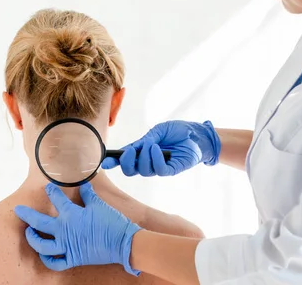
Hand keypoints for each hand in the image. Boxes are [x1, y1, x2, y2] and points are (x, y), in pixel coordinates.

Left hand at [14, 183, 141, 275]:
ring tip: (29, 232)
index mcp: (71, 215)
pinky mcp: (73, 258)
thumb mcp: (98, 205)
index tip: (48, 187)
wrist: (123, 242)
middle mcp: (65, 231)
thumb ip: (88, 194)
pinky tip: (44, 254)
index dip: (51, 191)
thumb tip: (83, 184)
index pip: (56, 199)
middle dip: (26, 215)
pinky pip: (55, 263)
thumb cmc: (111, 222)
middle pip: (39, 223)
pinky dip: (48, 260)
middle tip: (18, 210)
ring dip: (33, 239)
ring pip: (42, 246)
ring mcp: (67, 246)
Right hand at [102, 120, 220, 176]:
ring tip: (152, 144)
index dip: (113, 162)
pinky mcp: (171, 170)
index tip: (105, 162)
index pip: (124, 160)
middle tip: (130, 152)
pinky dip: (155, 159)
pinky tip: (157, 148)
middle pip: (130, 170)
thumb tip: (132, 148)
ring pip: (143, 170)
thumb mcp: (157, 131)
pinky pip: (159, 170)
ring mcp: (159, 167)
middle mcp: (148, 161)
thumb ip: (145, 140)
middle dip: (127, 162)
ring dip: (144, 157)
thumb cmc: (178, 131)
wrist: (196, 134)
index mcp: (141, 151)